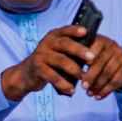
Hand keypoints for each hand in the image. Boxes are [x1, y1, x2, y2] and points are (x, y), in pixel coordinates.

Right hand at [2, 26, 121, 100]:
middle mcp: (46, 44)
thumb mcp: (58, 51)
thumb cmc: (50, 61)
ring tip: (83, 78)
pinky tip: (71, 90)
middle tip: (92, 58)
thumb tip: (95, 53)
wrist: (26, 74)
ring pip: (60, 61)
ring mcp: (40, 56)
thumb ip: (72, 49)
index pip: (65, 30)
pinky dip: (64, 84)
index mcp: (54, 37)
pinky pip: (53, 76)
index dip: (74, 30)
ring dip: (74, 70)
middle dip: (80, 51)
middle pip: (64, 44)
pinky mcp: (37, 69)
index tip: (85, 32)